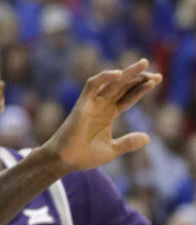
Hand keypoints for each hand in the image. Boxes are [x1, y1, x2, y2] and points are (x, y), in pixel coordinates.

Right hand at [40, 59, 161, 173]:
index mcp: (108, 114)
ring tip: (143, 64)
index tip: (158, 80)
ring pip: (112, 82)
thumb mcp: (112, 149)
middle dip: (139, 77)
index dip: (142, 88)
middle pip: (123, 86)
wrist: (66, 160)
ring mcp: (92, 103)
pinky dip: (104, 77)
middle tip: (158, 73)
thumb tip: (148, 137)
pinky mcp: (82, 103)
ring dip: (127, 73)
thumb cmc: (84, 156)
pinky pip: (92, 85)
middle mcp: (101, 105)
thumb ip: (128, 142)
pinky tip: (119, 74)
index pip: (128, 97)